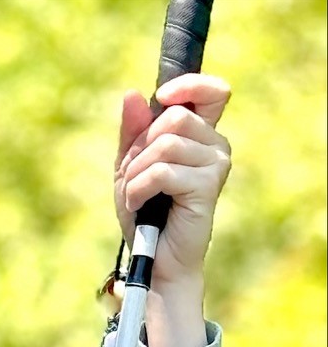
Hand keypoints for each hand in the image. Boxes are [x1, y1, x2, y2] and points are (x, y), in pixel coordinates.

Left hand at [114, 73, 230, 346]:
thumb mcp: (130, 167)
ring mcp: (216, 164)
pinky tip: (137, 206)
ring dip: (135, 173)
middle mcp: (215, 145)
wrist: (155, 260)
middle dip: (139, 149)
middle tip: (133, 179)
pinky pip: (161, 172)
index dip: (188, 85)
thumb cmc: (145, 214)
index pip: (212, 90)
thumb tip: (132, 94)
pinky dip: (138, 189)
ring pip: (164, 144)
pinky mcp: (207, 186)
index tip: (162, 98)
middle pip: (173, 118)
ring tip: (135, 197)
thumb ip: (132, 132)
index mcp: (202, 134)